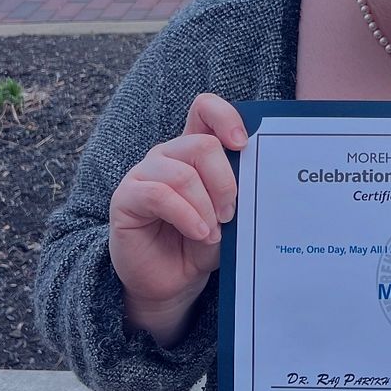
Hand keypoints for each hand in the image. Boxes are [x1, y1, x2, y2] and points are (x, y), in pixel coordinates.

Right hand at [108, 93, 244, 345]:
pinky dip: (187, 216)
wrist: (174, 281)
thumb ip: (240, 189)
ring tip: (213, 232)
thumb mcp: (230, 213)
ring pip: (183, 172)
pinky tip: (200, 233)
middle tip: (232, 213)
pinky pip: (159, 194)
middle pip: (202, 144)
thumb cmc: (204, 242)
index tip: (244, 144)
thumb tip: (264, 175)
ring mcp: (144, 173)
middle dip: (225, 182)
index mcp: (195, 149)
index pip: (205, 109)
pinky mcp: (126, 198)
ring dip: (206, 205)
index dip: (226, 116)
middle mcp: (168, 154)